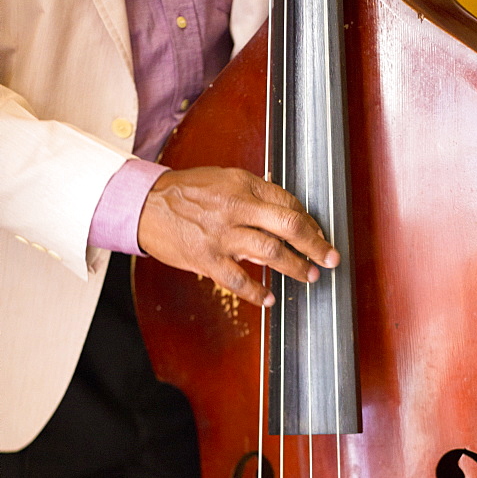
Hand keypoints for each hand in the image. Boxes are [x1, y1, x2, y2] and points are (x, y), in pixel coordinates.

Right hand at [137, 166, 339, 306]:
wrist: (145, 204)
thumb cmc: (187, 192)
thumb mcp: (224, 180)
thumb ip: (254, 195)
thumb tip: (286, 214)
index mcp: (242, 185)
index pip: (287, 203)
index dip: (308, 222)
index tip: (318, 235)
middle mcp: (235, 207)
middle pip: (287, 225)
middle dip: (315, 244)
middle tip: (331, 258)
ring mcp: (221, 235)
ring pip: (269, 252)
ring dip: (294, 267)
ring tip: (309, 277)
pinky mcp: (206, 258)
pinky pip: (238, 280)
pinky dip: (256, 292)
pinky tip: (269, 298)